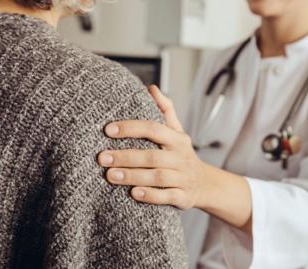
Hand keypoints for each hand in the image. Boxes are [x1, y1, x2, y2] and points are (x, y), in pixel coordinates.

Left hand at [97, 85, 208, 209]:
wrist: (206, 184)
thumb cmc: (182, 155)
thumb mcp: (177, 133)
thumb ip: (165, 111)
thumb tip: (151, 88)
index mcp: (177, 139)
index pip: (154, 129)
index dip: (131, 128)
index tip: (108, 130)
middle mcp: (181, 158)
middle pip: (152, 156)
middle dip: (126, 156)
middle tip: (102, 157)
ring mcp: (183, 178)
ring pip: (158, 177)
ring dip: (133, 176)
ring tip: (110, 175)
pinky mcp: (183, 197)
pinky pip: (167, 197)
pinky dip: (151, 195)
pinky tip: (133, 193)